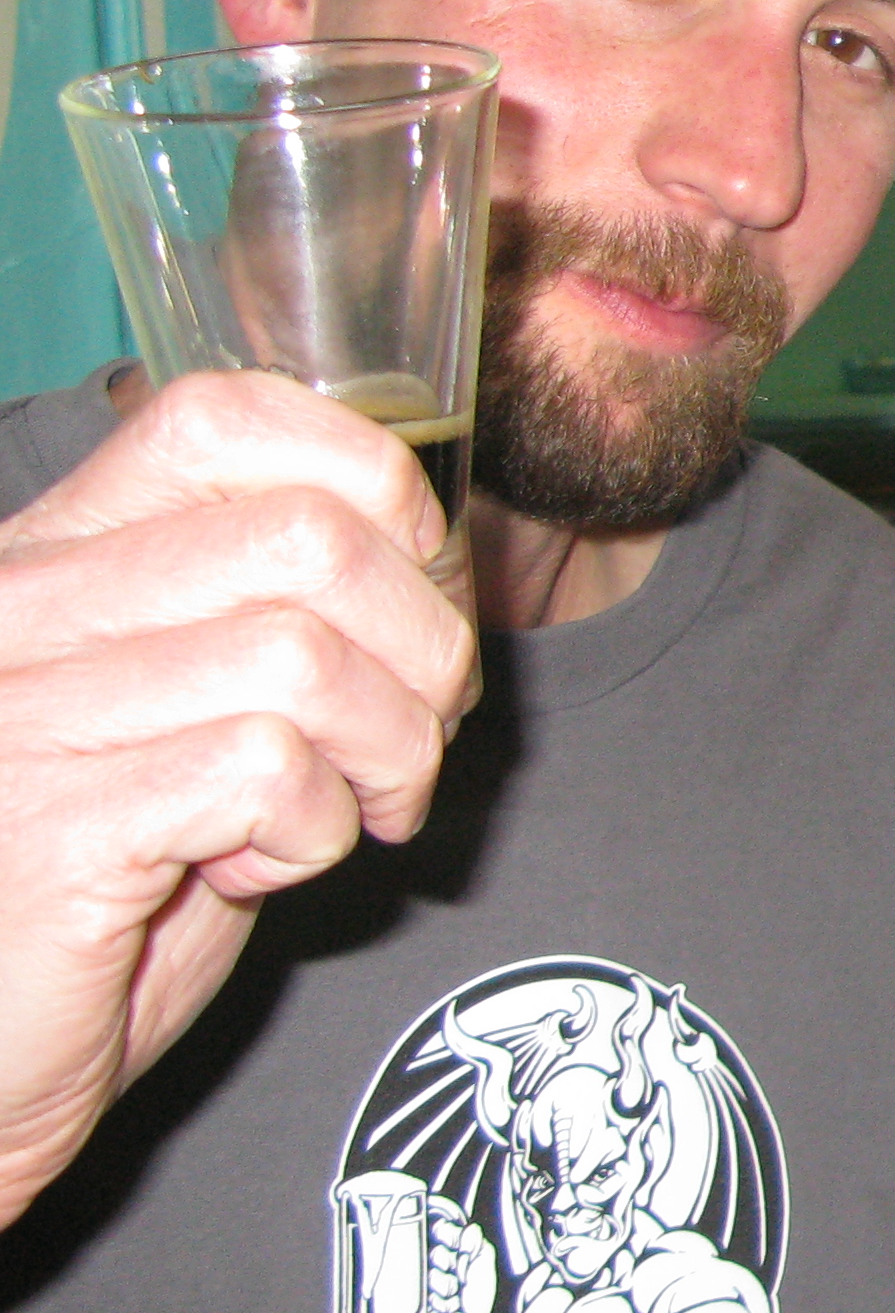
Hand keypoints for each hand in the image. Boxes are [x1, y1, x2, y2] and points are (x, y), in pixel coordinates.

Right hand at [0, 371, 475, 1226]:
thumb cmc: (93, 896)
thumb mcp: (181, 721)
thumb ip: (267, 626)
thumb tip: (436, 569)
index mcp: (54, 561)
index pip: (224, 417)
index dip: (373, 489)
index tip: (406, 598)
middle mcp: (24, 612)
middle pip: (310, 534)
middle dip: (424, 643)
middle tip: (408, 740)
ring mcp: (25, 713)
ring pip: (305, 652)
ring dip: (383, 747)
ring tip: (347, 813)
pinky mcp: (54, 825)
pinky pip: (262, 768)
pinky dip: (313, 829)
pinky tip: (259, 872)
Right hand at [426, 1204, 501, 1312]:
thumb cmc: (481, 1290)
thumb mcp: (485, 1263)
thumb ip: (477, 1245)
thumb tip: (471, 1227)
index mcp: (457, 1247)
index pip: (442, 1231)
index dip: (449, 1238)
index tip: (460, 1249)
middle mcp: (442, 1260)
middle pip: (435, 1253)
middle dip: (452, 1266)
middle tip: (463, 1275)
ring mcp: (433, 1278)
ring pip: (432, 1275)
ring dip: (449, 1287)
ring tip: (459, 1293)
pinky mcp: (425, 1296)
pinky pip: (428, 1295)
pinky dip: (444, 1302)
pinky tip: (452, 1304)